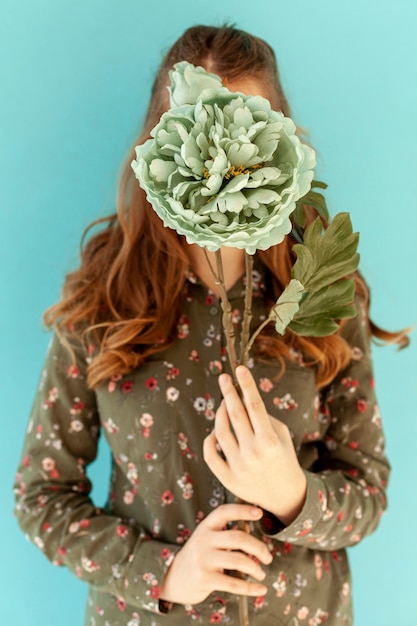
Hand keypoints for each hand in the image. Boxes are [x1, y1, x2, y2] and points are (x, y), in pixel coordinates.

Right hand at [159, 503, 271, 604]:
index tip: (259, 513)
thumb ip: (227, 533)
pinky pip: (233, 583)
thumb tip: (250, 527)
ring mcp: (203, 559)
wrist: (174, 579)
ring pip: (238, 560)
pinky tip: (260, 589)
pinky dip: (250, 588)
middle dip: (258, 547)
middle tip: (268, 557)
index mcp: (206, 527)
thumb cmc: (199, 556)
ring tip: (260, 573)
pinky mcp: (205, 579)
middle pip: (238, 538)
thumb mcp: (208, 539)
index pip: (224, 512)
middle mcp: (203, 540)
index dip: (242, 510)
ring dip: (255, 568)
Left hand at [204, 365, 306, 525]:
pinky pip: (210, 453)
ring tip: (224, 404)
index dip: (246, 385)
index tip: (240, 369)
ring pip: (220, 431)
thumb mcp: (282, 435)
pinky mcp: (227, 479)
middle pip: (235, 415)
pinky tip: (215, 432)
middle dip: (228, 392)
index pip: (254, 406)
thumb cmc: (283, 457)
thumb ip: (263, 417)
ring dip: (220, 413)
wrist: (285, 496)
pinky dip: (210, 439)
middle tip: (224, 377)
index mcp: (270, 441)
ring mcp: (238, 467)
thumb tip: (240, 399)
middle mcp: (253, 453)